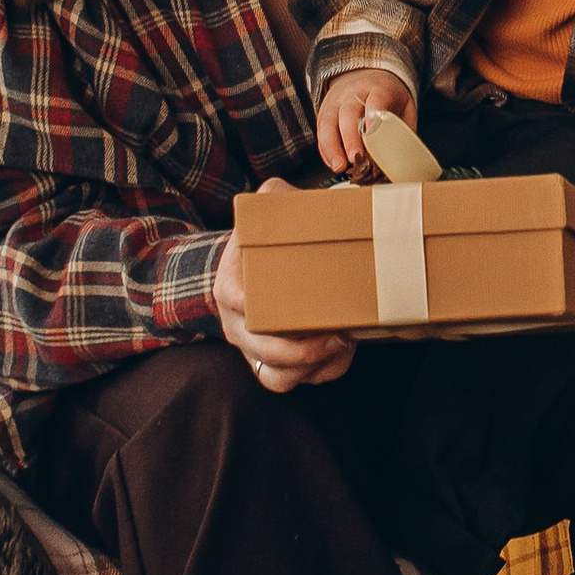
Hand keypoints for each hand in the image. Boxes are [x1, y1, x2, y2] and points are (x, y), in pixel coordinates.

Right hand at [213, 181, 355, 392]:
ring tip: (344, 345)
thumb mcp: (262, 213)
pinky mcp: (272, 363)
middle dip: (303, 350)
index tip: (298, 305)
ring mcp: (253, 348)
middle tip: (339, 334)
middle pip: (262, 350)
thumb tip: (295, 192)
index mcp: (230, 288)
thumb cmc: (259, 243)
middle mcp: (237, 325)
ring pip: (275, 376)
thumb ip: (276, 197)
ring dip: (313, 368)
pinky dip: (320, 373)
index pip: (237, 303)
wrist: (244, 271)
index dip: (265, 310)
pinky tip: (343, 353)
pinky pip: (291, 382)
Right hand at [315, 69, 415, 177]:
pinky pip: (321, 131)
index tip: (372, 135)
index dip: (373, 118)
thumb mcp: (404, 104)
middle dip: (350, 137)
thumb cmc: (388, 95)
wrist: (366, 73)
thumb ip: (404, 127)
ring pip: (329, 122)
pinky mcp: (324, 112)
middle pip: (348, 113)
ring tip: (339, 167)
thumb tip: (405, 157)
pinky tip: (332, 163)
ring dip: (332, 147)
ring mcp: (336, 102)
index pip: (376, 101)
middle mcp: (354, 93)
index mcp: (379, 89)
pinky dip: (325, 149)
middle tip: (355, 158)